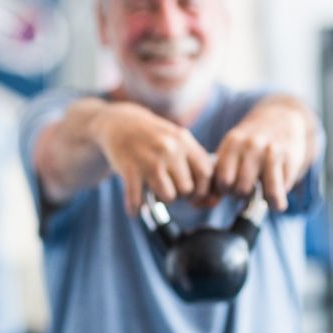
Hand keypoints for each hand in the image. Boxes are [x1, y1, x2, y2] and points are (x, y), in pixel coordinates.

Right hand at [93, 102, 214, 213]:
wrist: (119, 123)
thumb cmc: (153, 138)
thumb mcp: (176, 141)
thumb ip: (194, 164)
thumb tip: (213, 201)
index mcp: (184, 141)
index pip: (206, 173)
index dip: (202, 189)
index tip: (192, 193)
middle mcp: (169, 149)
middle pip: (187, 188)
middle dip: (181, 195)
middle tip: (170, 190)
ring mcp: (148, 159)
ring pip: (168, 196)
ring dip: (161, 200)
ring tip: (154, 193)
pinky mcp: (129, 168)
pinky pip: (138, 199)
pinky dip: (136, 209)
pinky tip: (134, 209)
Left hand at [213, 101, 310, 210]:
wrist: (281, 118)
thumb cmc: (251, 143)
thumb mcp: (233, 148)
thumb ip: (220, 172)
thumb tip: (205, 202)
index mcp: (232, 143)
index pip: (221, 178)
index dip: (223, 190)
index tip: (228, 188)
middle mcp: (251, 146)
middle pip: (240, 188)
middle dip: (240, 194)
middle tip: (245, 189)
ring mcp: (272, 152)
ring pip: (265, 192)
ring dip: (262, 199)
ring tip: (262, 194)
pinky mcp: (290, 159)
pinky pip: (281, 191)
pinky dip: (278, 200)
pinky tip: (277, 195)